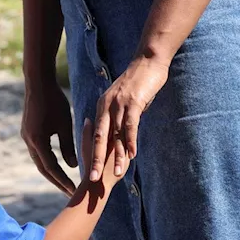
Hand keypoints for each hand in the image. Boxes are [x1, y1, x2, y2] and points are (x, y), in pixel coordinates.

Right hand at [22, 77, 77, 196]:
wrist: (37, 82)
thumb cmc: (54, 101)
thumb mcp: (65, 124)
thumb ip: (68, 146)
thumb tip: (73, 166)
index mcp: (38, 141)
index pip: (52, 168)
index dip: (63, 180)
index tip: (73, 190)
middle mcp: (29, 141)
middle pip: (43, 168)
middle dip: (56, 181)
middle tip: (69, 192)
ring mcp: (26, 137)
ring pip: (39, 161)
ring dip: (52, 172)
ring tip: (65, 182)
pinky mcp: (28, 132)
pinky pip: (38, 152)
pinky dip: (48, 161)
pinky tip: (57, 165)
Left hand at [84, 56, 167, 182]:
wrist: (148, 60)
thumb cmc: (139, 81)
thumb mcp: (125, 100)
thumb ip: (120, 115)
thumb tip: (121, 130)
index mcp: (102, 106)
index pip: (96, 135)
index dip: (93, 154)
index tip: (90, 171)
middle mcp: (106, 106)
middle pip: (99, 138)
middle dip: (96, 160)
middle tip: (93, 179)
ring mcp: (119, 104)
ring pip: (116, 135)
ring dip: (118, 156)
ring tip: (119, 173)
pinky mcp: (133, 102)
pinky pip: (130, 125)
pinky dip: (131, 141)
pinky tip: (133, 154)